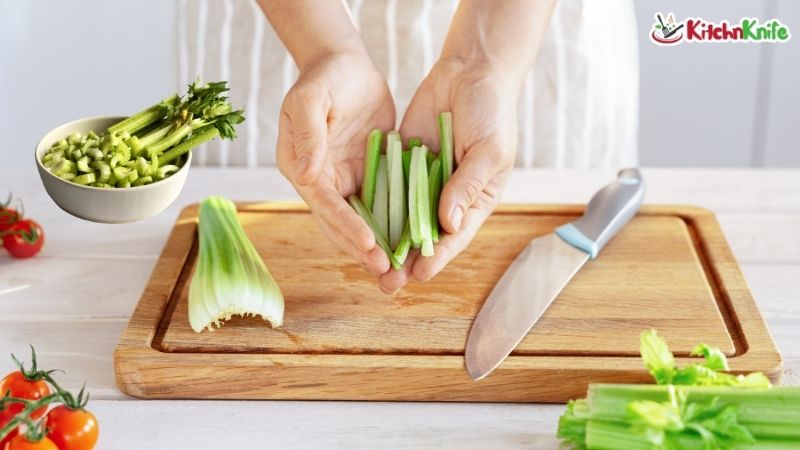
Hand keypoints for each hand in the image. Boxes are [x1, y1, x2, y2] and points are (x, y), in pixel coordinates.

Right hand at [276, 51, 395, 275]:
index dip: (346, 225)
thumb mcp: (312, 99)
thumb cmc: (325, 76)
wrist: (344, 64)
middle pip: (341, 223)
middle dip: (363, 249)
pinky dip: (393, 224)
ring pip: (362, 221)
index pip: (325, 204)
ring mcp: (344, 180)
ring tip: (400, 271)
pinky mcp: (366, 175)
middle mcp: (320, 181)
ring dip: (379, 246)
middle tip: (388, 273)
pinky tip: (413, 241)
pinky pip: (381, 204)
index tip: (369, 244)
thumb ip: (309, 135)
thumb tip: (307, 174)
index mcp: (301, 167)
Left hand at [379, 58, 517, 292]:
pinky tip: (358, 224)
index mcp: (475, 200)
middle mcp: (448, 197)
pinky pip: (387, 187)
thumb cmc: (492, 113)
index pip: (455, 237)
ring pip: (402, 217)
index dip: (437, 258)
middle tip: (386, 283)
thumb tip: (447, 225)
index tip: (420, 276)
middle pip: (424, 235)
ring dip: (386, 241)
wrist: (470, 71)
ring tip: (368, 263)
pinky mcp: (402, 163)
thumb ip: (467, 186)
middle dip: (406, 261)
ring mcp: (423, 180)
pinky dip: (375, 206)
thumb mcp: (489, 150)